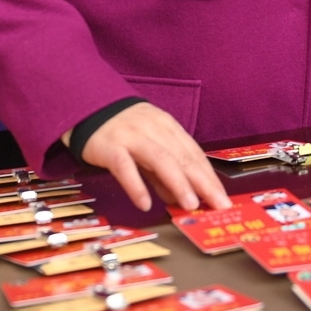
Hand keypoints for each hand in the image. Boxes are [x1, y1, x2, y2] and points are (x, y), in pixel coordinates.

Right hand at [78, 102, 230, 211]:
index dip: (210, 177)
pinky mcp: (109, 146)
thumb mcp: (149, 144)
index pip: (194, 153)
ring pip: (160, 159)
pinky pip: (125, 166)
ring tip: (190, 205)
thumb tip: (181, 197)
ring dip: (178, 183)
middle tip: (217, 205)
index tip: (222, 197)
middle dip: (203, 183)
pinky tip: (145, 203)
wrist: (87, 106)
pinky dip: (136, 185)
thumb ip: (164, 171)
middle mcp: (153, 129)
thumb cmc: (123, 129)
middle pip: (182, 157)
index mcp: (167, 126)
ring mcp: (131, 136)